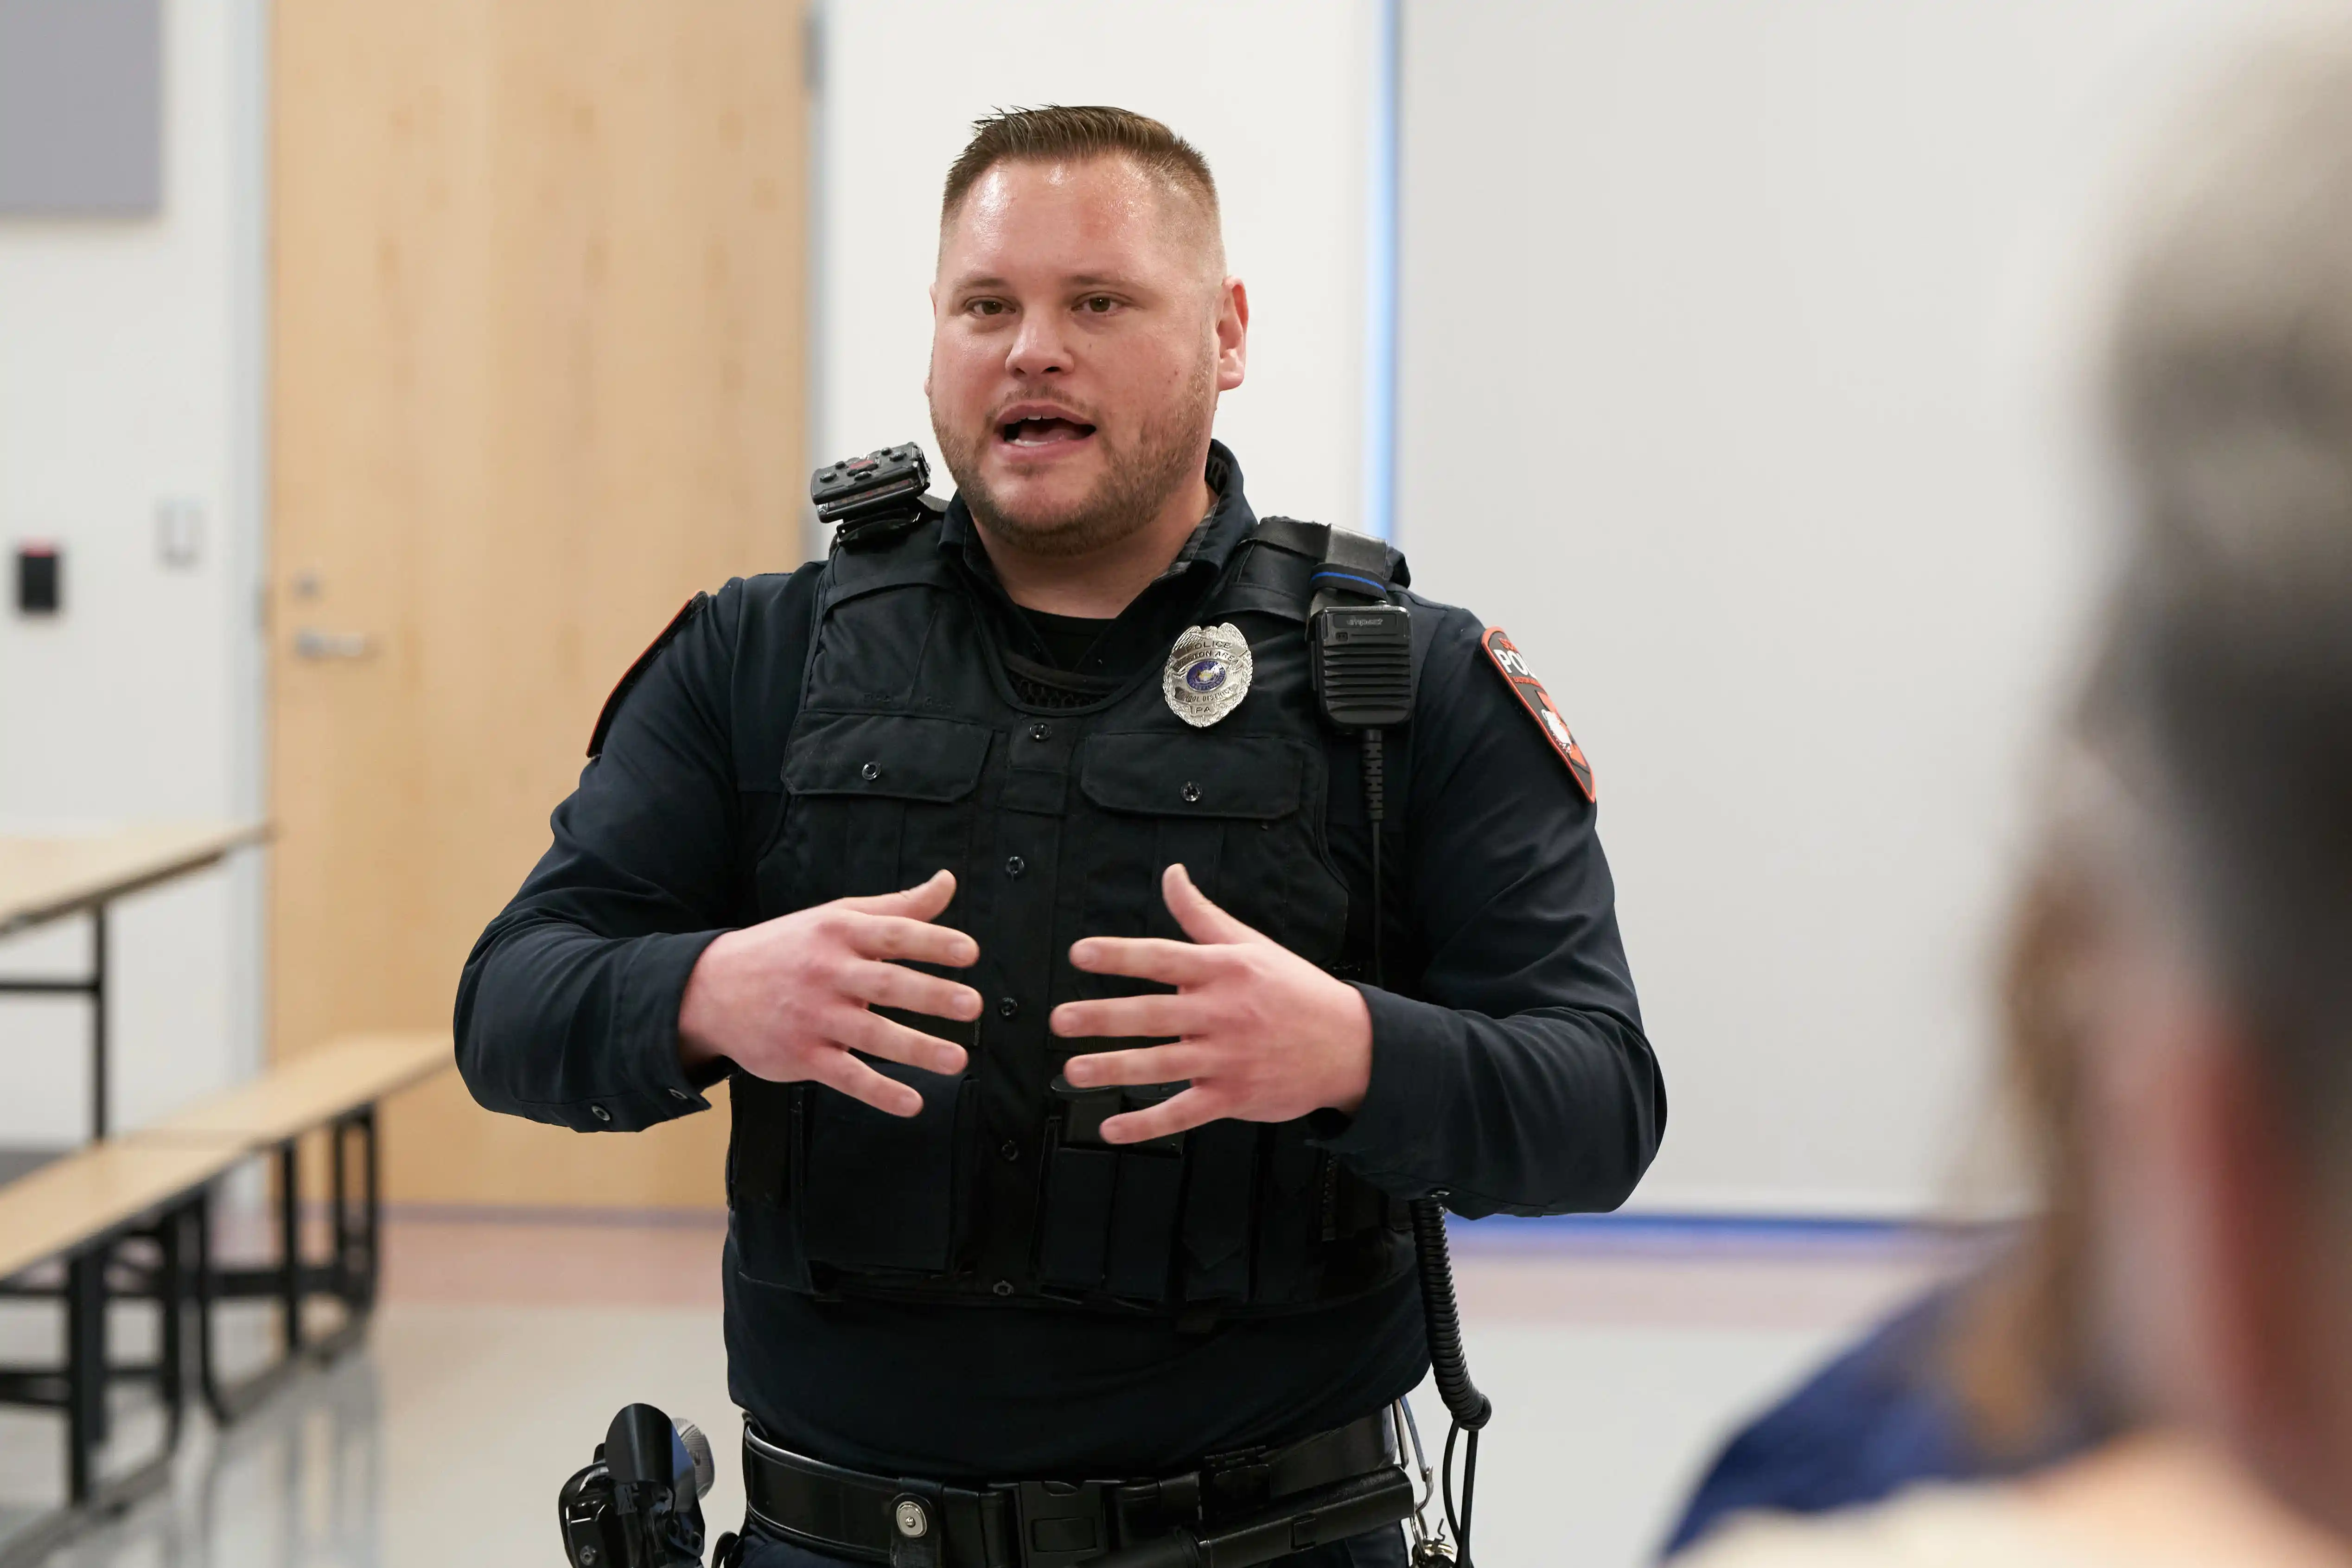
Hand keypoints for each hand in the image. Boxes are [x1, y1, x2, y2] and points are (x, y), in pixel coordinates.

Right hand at [677, 870, 980, 1116]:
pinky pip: (845, 1076)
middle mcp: (827, 972)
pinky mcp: (801, 1055)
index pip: (893, 934)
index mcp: (839, 933)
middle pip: (885, 983)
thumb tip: (947, 882)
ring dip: (916, 1048)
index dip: (932, 942)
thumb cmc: (789, 948)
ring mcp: (813, 1016)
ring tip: (958, 1059)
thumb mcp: (837, 917)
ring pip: (870, 1034)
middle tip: (972, 1004)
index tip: (969, 952)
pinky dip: (879, 1091)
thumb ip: (898, 907)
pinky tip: (912, 1102)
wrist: (712, 988)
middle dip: (931, 994)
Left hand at [1050, 864, 1372, 1144]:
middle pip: (1155, 1014)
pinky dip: (1147, 1124)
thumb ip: (1201, 915)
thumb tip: (1171, 875)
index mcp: (1226, 971)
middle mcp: (1224, 1013)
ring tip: (1073, 1071)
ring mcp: (1229, 1058)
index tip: (1081, 954)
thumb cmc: (1295, 990)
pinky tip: (1111, 1128)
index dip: (1120, 955)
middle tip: (1061, 1019)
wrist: (1351, 1045)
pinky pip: (1184, 1112)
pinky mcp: (1235, 1097)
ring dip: (1115, 1069)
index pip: (1164, 958)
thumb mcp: (1252, 945)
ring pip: (1163, 1065)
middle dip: (1104, 1017)